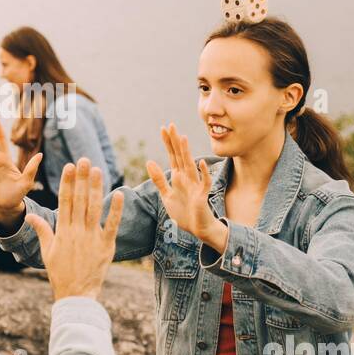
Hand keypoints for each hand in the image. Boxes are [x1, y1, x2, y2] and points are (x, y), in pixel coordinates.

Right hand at [27, 158, 123, 300]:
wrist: (75, 295)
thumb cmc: (60, 273)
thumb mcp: (47, 252)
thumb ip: (42, 230)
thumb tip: (30, 216)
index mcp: (62, 231)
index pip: (65, 201)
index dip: (68, 182)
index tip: (70, 167)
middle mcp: (77, 231)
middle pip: (80, 200)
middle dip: (82, 179)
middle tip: (85, 160)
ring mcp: (92, 238)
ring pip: (94, 208)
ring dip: (96, 188)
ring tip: (98, 171)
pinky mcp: (106, 246)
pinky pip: (112, 225)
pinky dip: (115, 210)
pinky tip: (118, 194)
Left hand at [146, 123, 226, 249]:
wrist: (197, 228)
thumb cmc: (183, 212)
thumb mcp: (166, 195)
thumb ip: (159, 179)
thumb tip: (149, 161)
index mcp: (177, 177)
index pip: (172, 156)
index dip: (168, 143)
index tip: (163, 128)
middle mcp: (187, 178)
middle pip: (180, 156)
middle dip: (175, 142)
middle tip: (171, 125)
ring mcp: (195, 185)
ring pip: (190, 165)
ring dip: (186, 152)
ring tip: (182, 138)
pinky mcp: (202, 195)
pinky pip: (204, 182)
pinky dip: (203, 173)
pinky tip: (200, 163)